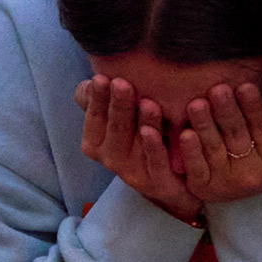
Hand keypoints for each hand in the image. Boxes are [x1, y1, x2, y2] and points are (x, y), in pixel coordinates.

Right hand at [79, 75, 202, 223]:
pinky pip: (157, 164)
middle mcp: (111, 159)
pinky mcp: (158, 183)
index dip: (97, 99)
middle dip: (119, 106)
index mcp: (97, 142)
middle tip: (122, 83)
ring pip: (138, 145)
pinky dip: (157, 148)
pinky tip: (161, 132)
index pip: (95, 117)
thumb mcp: (119, 118)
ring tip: (149, 104)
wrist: (173, 180)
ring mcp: (134, 173)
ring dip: (144, 123)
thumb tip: (89, 83)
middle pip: (116, 129)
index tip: (100, 78)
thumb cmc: (139, 139)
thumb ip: (102, 102)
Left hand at [160, 77, 261, 209]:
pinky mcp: (204, 189)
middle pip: (237, 136)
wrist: (239, 190)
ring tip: (197, 104)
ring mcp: (228, 184)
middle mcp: (254, 176)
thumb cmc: (260, 150)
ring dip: (204, 125)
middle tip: (218, 90)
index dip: (254, 107)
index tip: (244, 86)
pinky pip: (197, 169)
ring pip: (214, 149)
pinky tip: (185, 134)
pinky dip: (191, 151)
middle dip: (227, 111)